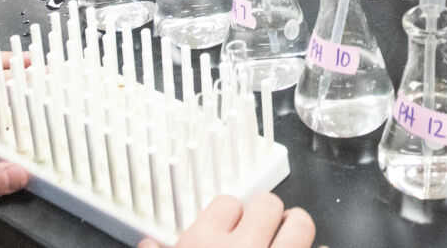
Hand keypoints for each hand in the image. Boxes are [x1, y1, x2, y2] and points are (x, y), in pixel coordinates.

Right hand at [141, 194, 315, 247]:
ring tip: (288, 240)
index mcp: (202, 244)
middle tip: (263, 232)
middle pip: (267, 204)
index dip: (229, 216)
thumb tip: (147, 246)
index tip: (229, 227)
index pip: (226, 203)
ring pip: (299, 223)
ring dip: (295, 231)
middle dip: (266, 217)